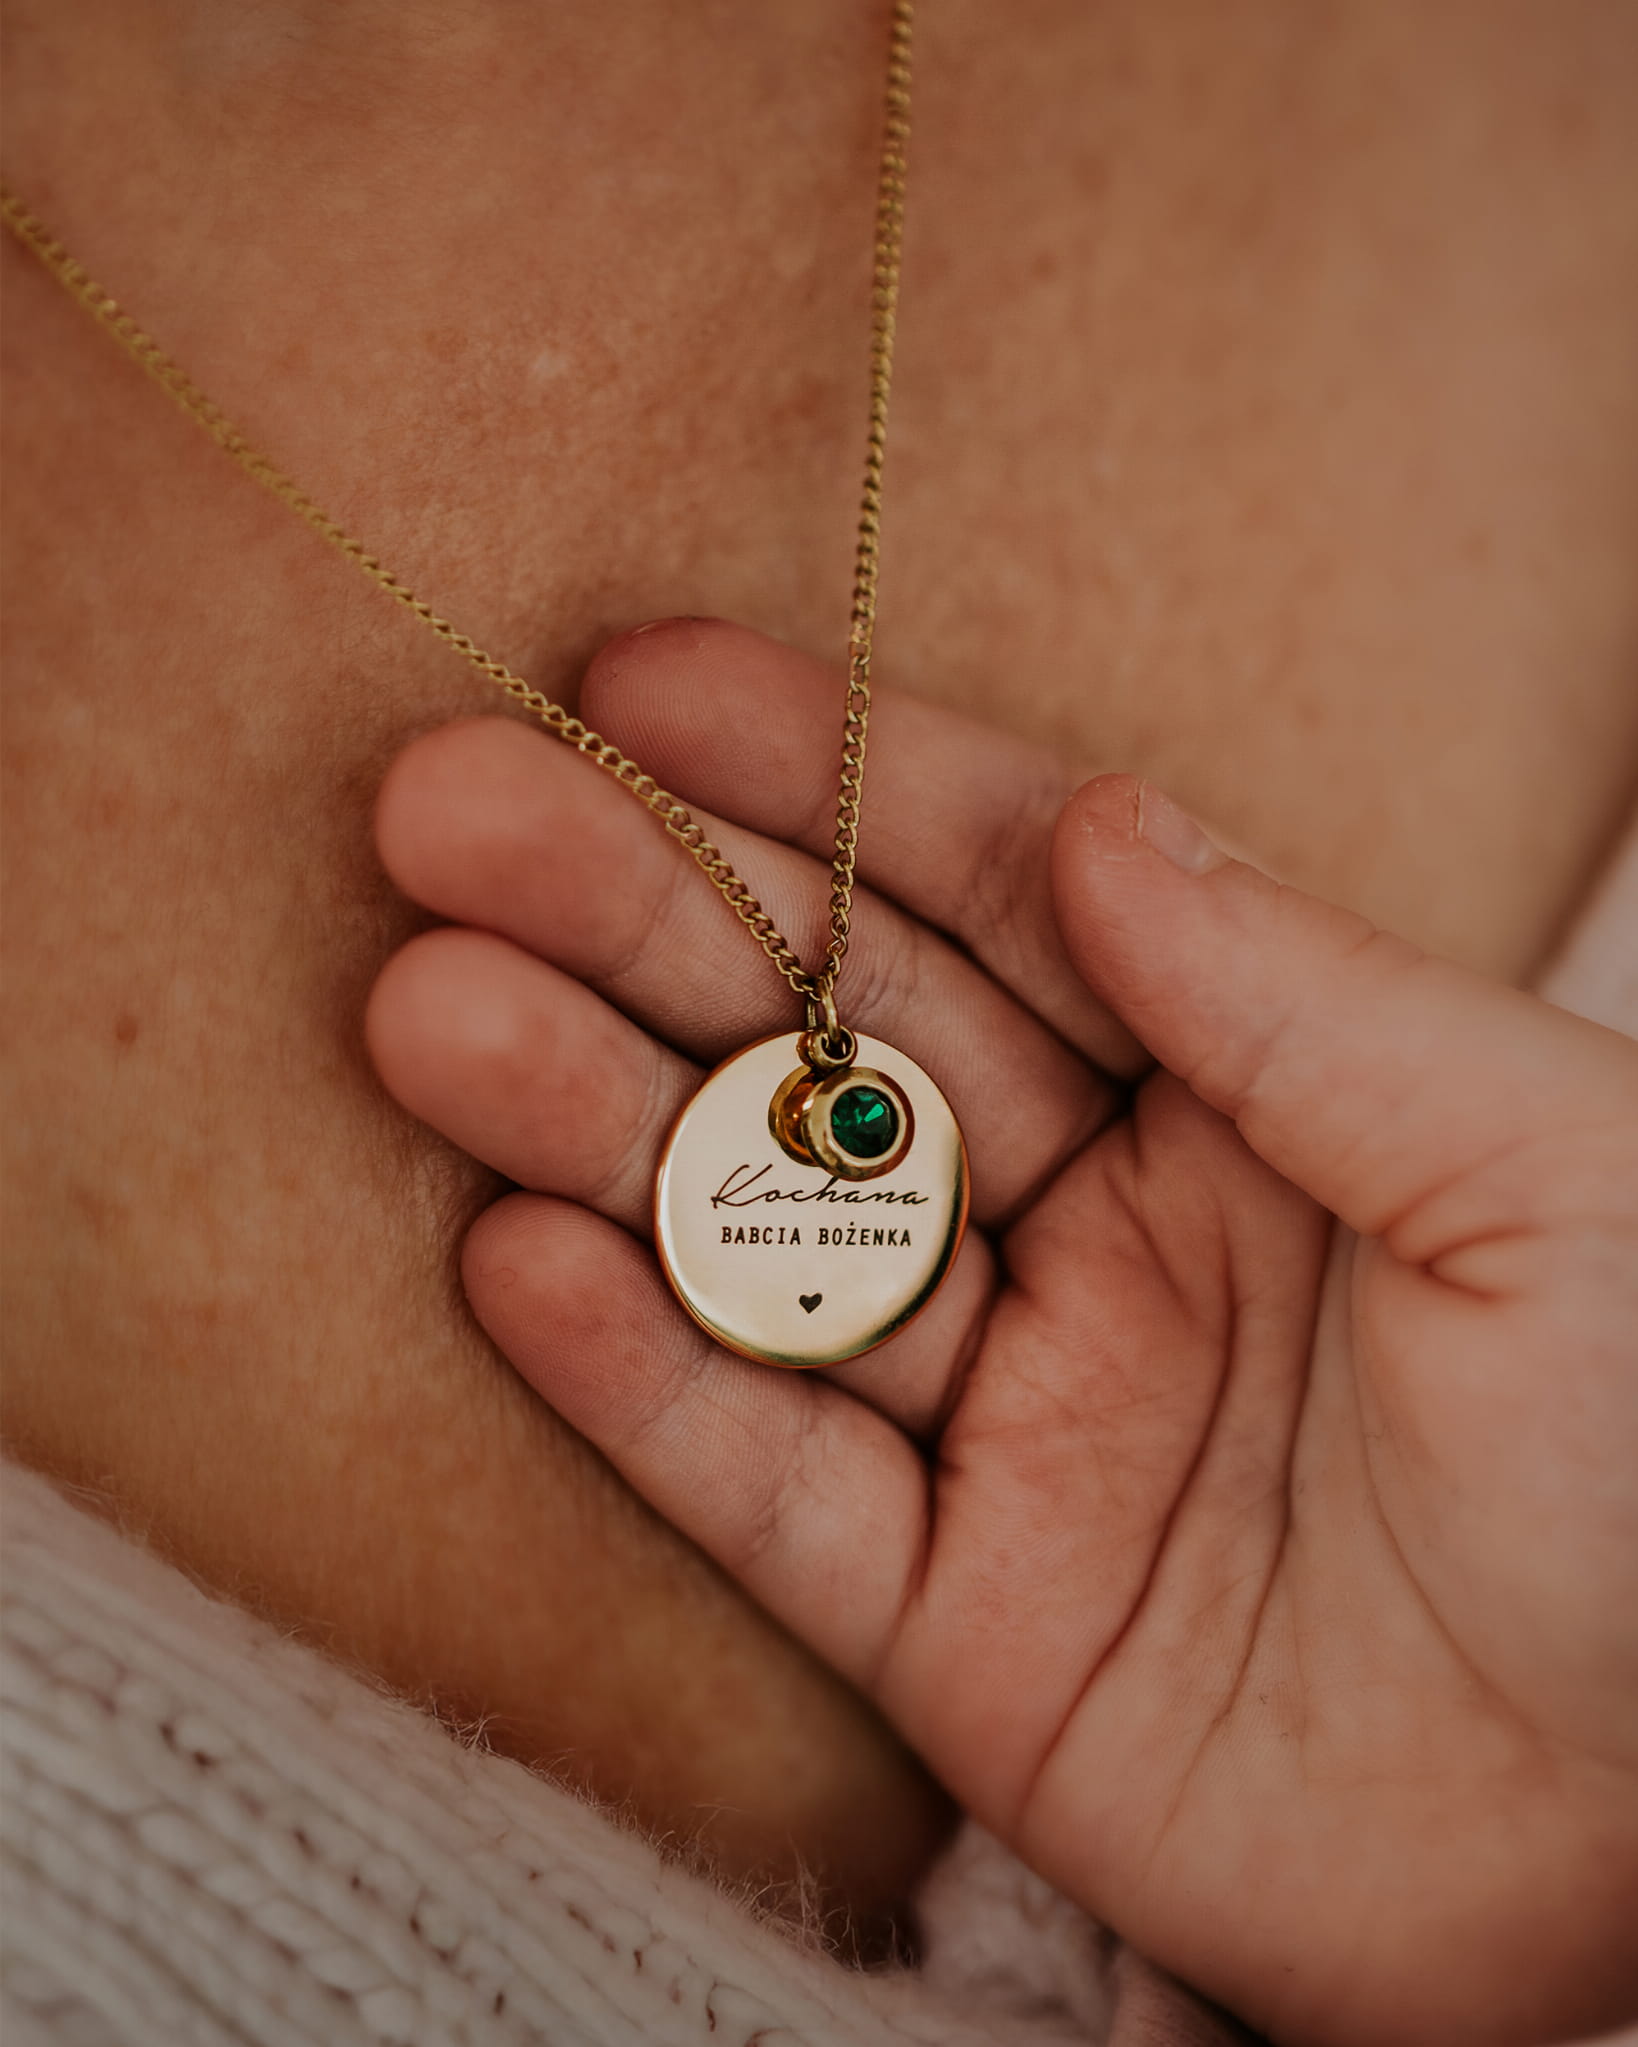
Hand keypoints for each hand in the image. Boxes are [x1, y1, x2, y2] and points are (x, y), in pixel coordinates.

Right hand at [365, 620, 1637, 2046]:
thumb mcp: (1537, 1176)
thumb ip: (1302, 1005)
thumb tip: (1102, 827)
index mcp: (1245, 1089)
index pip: (998, 888)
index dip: (826, 773)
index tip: (642, 680)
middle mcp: (1107, 1229)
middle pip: (836, 1042)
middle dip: (643, 918)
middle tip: (450, 811)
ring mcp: (1019, 1418)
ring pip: (772, 1248)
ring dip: (594, 1130)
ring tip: (432, 1017)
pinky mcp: (958, 1618)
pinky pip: (772, 1489)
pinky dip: (643, 1381)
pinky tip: (517, 1263)